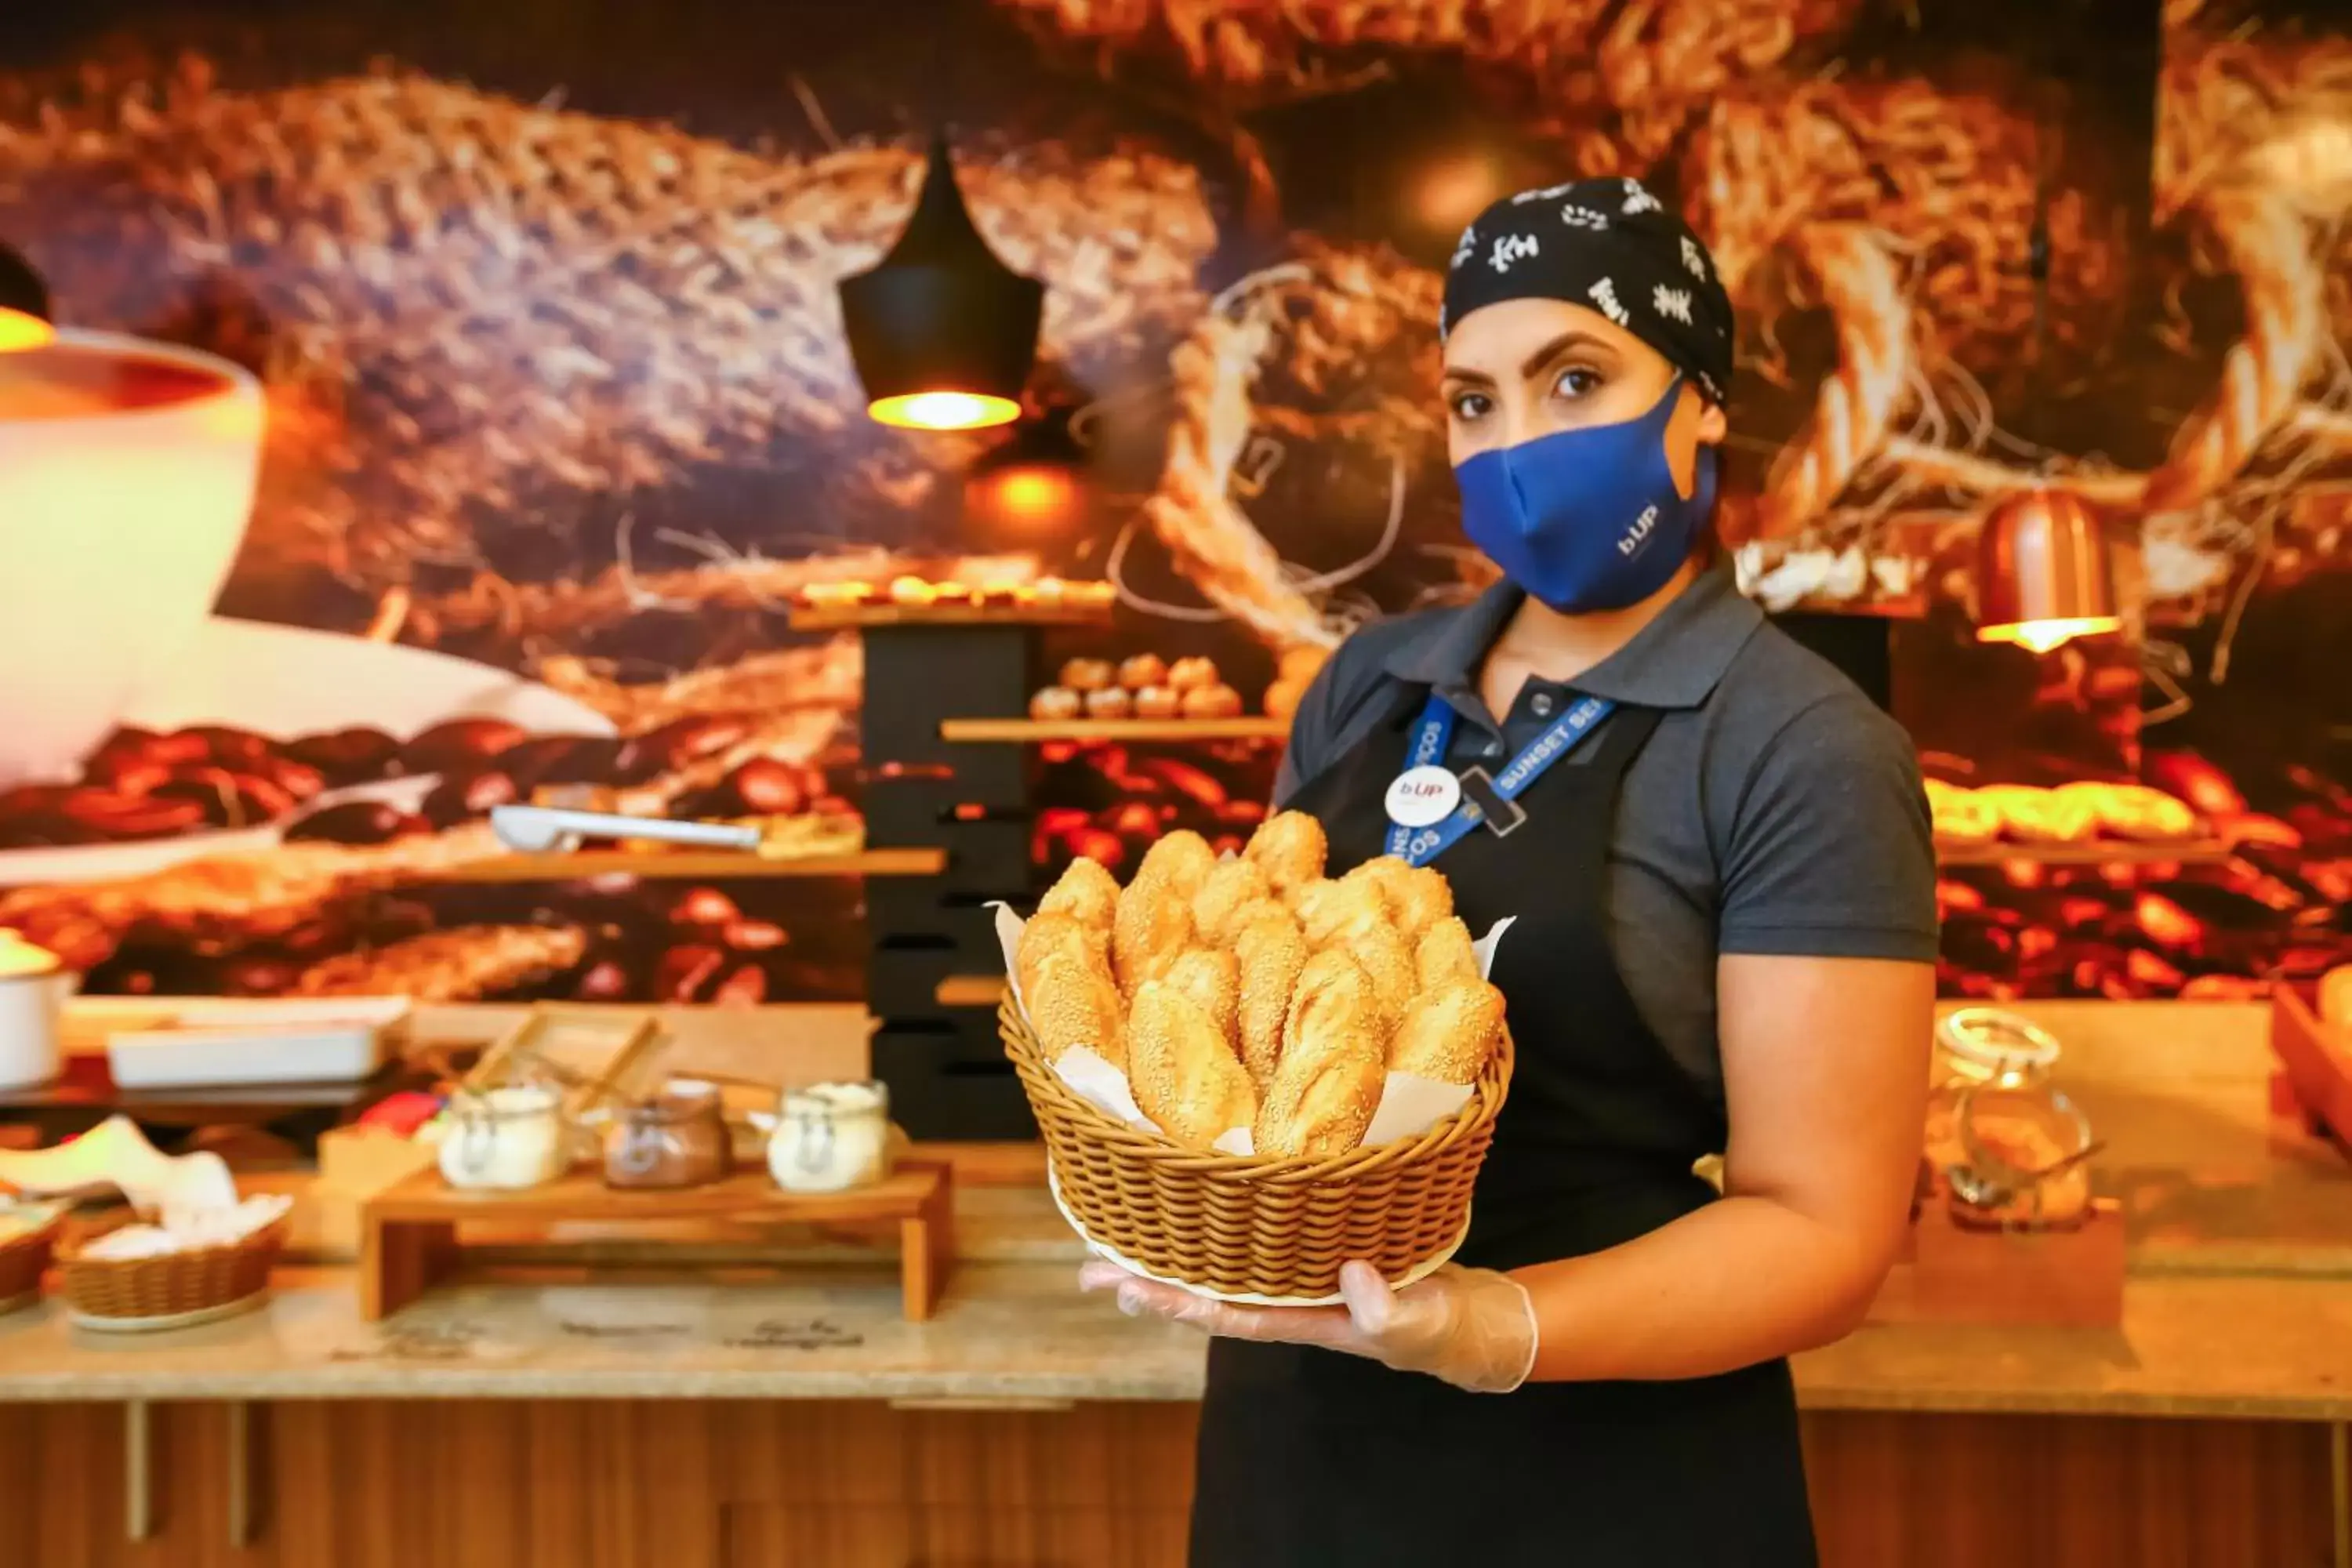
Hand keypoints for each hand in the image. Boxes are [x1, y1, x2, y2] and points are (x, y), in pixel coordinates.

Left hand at [1079, 1258, 1537, 1393]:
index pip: (1226, 1312)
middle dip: (1149, 1280)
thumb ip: (1388, 1309)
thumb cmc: (1442, 1328)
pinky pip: (1254, 1239)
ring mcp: (1297, 1272)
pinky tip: (1193, 1208)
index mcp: (1303, 1316)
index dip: (1175, 1301)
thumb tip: (1354, 1278)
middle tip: (1089, 1267)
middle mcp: (1287, 1295)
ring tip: (1115, 1238)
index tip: (1126, 1289)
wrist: (1470, 1322)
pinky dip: (1218, 1226)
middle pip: (1206, 1290)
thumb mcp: (1419, 1321)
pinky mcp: (1314, 1246)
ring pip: (1221, 1263)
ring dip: (1172, 1253)